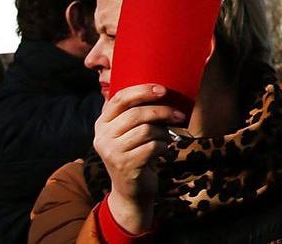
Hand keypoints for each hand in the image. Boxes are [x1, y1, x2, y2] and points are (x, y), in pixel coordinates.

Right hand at [95, 84, 184, 233]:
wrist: (131, 191)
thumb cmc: (136, 154)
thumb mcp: (130, 132)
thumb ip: (136, 113)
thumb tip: (162, 91)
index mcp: (102, 123)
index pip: (119, 99)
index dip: (142, 91)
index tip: (163, 90)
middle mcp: (102, 137)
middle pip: (136, 114)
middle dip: (162, 112)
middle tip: (179, 115)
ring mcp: (111, 152)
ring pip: (146, 130)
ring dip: (163, 132)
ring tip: (166, 138)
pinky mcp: (124, 165)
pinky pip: (152, 146)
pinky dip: (163, 146)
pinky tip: (162, 150)